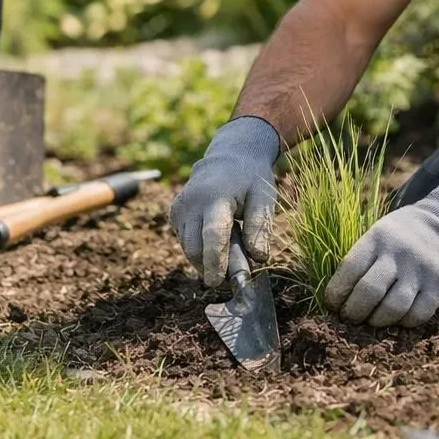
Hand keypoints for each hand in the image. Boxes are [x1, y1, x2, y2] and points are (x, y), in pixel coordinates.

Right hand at [170, 116, 280, 287]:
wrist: (229, 156)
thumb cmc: (250, 178)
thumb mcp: (264, 197)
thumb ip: (261, 226)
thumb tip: (258, 258)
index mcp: (215, 196)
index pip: (213, 235)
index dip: (216, 261)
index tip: (218, 283)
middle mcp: (191, 202)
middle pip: (196, 248)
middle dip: (214, 268)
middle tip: (238, 277)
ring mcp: (179, 208)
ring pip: (189, 249)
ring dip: (209, 261)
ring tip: (234, 249)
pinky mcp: (174, 214)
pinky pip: (186, 243)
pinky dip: (202, 250)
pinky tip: (219, 239)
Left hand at [324, 172, 438, 327]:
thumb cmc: (399, 237)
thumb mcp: (377, 235)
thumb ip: (360, 260)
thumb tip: (336, 299)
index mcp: (377, 238)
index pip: (349, 269)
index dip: (336, 293)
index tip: (333, 304)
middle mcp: (399, 253)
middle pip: (369, 291)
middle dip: (353, 312)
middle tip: (351, 317)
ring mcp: (421, 269)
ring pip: (393, 308)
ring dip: (377, 321)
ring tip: (373, 320)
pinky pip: (418, 315)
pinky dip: (403, 323)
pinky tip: (398, 317)